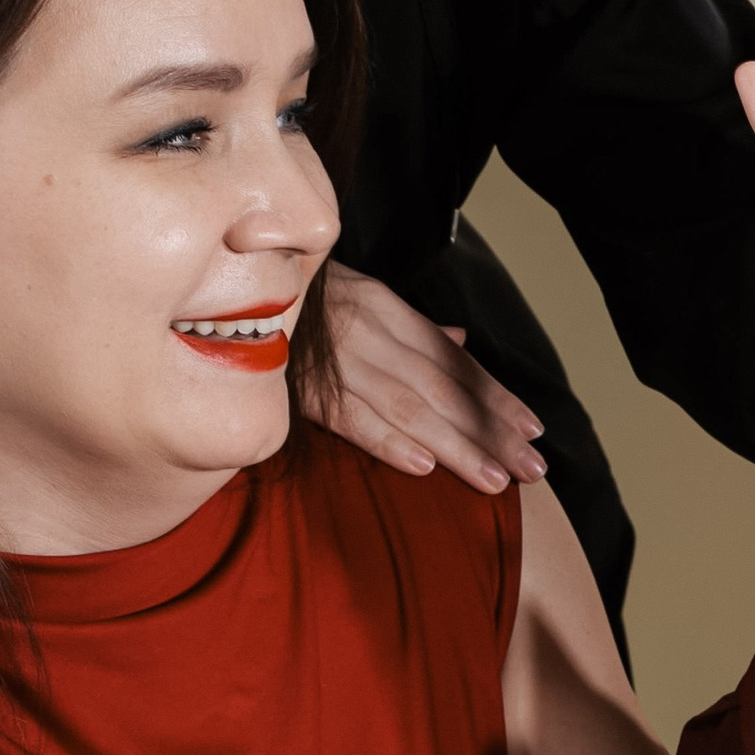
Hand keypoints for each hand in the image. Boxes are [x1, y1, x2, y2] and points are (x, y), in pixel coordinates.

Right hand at [305, 267, 544, 491]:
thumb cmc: (299, 296)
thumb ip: (411, 328)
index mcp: (387, 310)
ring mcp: (336, 359)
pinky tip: (423, 467)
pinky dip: (386, 440)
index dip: (495, 396)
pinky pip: (349, 416)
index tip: (533, 429)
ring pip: (409, 406)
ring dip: (456, 445)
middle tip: (533, 469)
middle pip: (444, 388)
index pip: (453, 361)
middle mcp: (370, 331)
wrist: (221, 275)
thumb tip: (460, 342)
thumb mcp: (360, 296)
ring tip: (495, 479)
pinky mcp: (299, 385)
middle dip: (491, 430)